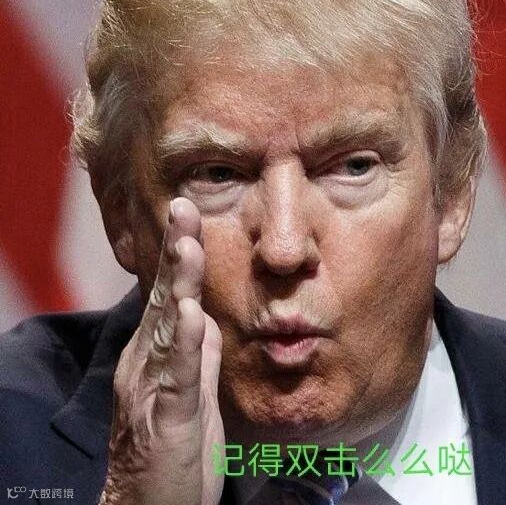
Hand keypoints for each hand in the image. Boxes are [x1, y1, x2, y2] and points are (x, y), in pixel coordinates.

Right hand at [100, 197, 224, 504]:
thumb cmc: (175, 449)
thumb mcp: (192, 390)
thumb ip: (197, 353)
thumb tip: (208, 317)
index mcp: (156, 353)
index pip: (169, 294)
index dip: (178, 255)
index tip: (186, 216)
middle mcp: (146, 362)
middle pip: (164, 297)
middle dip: (174, 251)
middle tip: (182, 208)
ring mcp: (152, 388)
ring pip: (166, 327)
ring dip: (176, 285)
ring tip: (185, 245)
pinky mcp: (166, 419)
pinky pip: (176, 377)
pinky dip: (182, 345)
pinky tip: (190, 316)